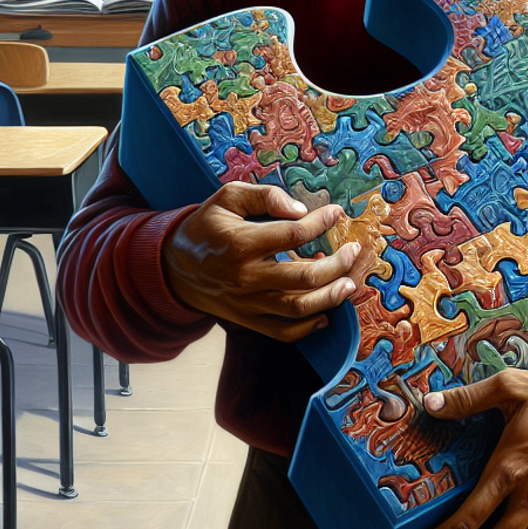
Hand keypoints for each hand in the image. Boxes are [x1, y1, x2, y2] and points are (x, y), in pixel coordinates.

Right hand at [162, 181, 359, 340]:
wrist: (174, 267)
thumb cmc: (207, 226)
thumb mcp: (228, 198)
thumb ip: (265, 196)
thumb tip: (299, 208)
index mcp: (241, 243)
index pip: (294, 235)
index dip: (321, 222)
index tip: (337, 212)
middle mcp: (246, 277)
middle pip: (304, 277)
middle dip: (337, 264)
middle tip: (353, 251)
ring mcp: (247, 304)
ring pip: (298, 308)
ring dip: (331, 297)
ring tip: (350, 283)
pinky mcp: (247, 321)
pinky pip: (283, 332)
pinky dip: (308, 328)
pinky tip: (326, 314)